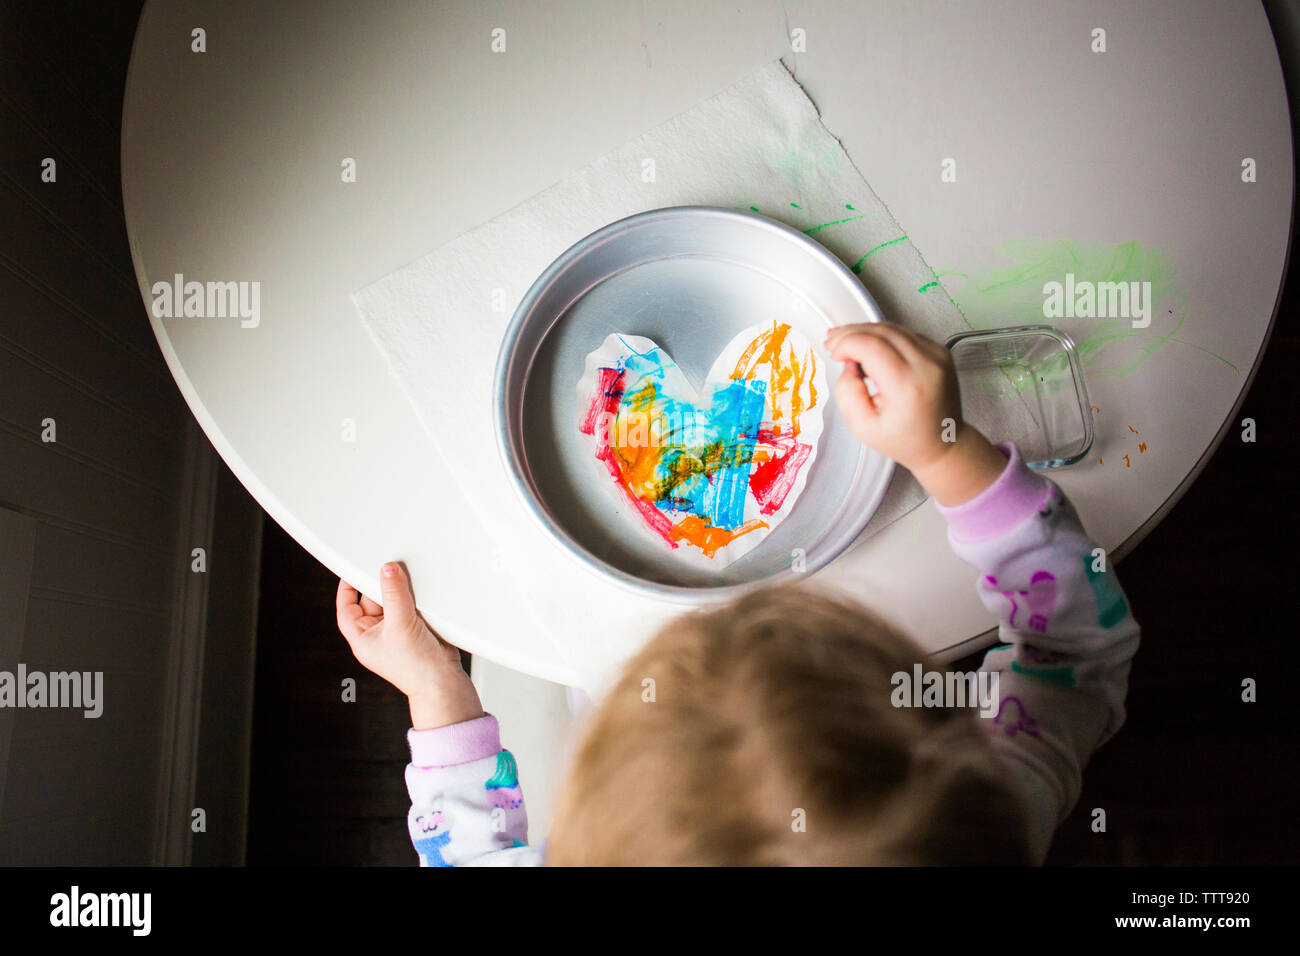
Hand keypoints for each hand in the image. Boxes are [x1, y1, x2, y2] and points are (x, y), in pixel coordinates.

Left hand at [335, 563, 483, 729]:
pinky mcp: (415, 630)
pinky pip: (410, 607)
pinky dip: (415, 599)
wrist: (443, 681)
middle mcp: (378, 635)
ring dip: (400, 592)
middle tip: (390, 571)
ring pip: (393, 602)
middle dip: (381, 587)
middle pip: (372, 601)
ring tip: (408, 584)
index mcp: (362, 638)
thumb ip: (394, 594)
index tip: (353, 570)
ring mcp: (397, 632)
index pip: (347, 608)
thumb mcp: (399, 623)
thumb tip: (388, 570)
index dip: (347, 588)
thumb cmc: (415, 667)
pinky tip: (420, 595)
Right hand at [825, 322, 1006, 505]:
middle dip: (851, 333)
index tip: (834, 353)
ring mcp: (937, 356)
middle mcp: (927, 366)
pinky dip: (882, 335)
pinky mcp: (939, 351)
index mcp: (908, 386)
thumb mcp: (863, 428)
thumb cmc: (907, 440)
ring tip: (846, 342)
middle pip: (881, 331)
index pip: (871, 346)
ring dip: (865, 331)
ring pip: (892, 328)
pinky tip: (868, 344)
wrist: (944, 442)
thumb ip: (847, 394)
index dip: (846, 343)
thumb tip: (848, 364)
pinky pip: (904, 333)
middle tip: (833, 342)